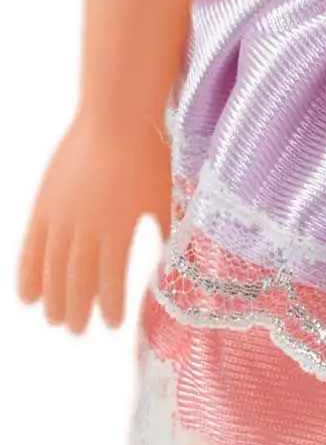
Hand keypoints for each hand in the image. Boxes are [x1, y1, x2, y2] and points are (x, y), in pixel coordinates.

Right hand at [17, 109, 171, 333]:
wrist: (118, 114)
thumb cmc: (152, 152)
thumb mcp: (169, 194)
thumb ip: (169, 228)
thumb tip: (180, 258)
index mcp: (118, 227)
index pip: (110, 278)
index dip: (110, 304)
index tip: (113, 325)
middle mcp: (85, 227)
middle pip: (76, 279)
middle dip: (78, 308)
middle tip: (78, 331)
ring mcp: (60, 215)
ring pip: (51, 267)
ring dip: (53, 298)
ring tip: (55, 321)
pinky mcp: (45, 202)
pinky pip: (31, 246)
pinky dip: (28, 273)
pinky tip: (27, 296)